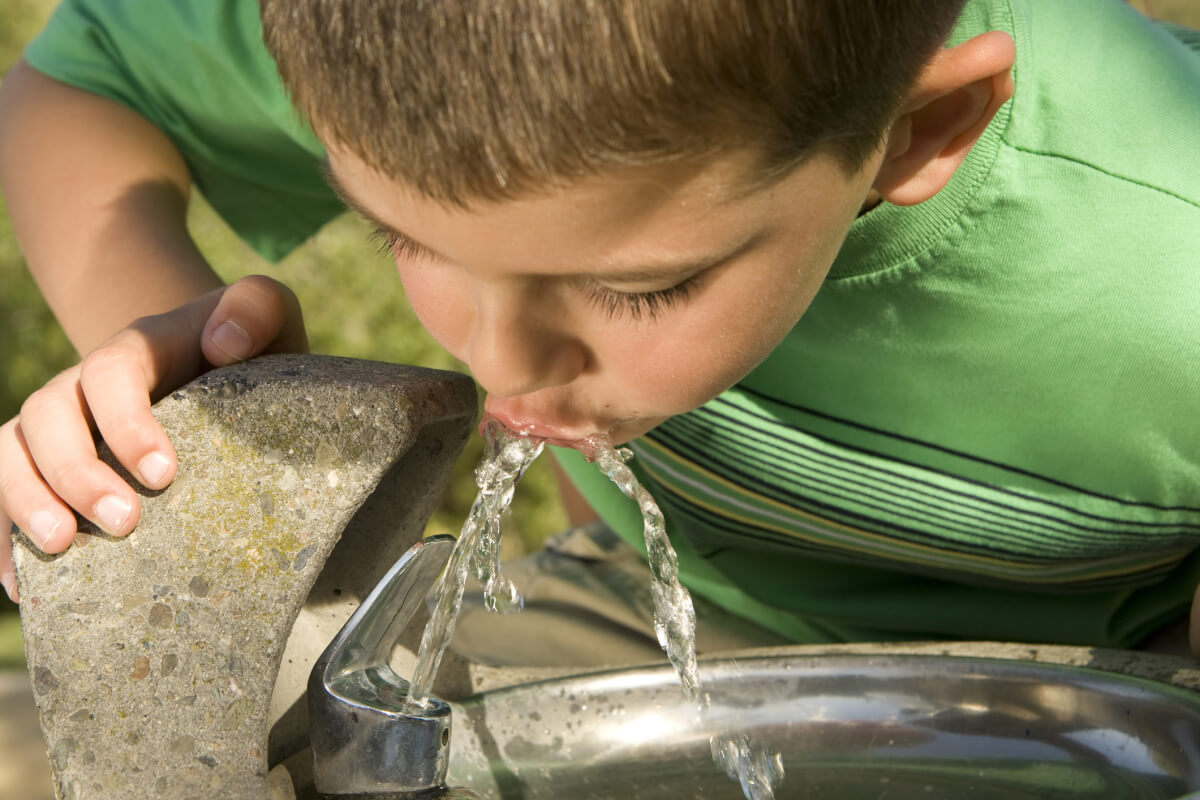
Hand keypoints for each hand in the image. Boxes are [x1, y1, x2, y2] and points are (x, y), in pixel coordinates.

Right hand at [0, 275, 305, 600]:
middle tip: (123, 522)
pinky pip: (1, 494)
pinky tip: (26, 585)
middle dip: (75, 471)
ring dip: (23, 501)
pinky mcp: (44, 469)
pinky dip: (3, 538)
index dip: (126, 421)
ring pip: (7, 453)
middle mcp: (81, 385)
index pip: (111, 373)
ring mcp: (57, 428)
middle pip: (47, 415)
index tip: (163, 474)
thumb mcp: (268, 318)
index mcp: (136, 349)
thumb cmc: (249, 354)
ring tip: (60, 547)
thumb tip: (223, 342)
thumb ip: (256, 309)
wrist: (219, 376)